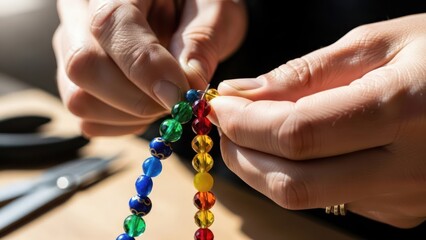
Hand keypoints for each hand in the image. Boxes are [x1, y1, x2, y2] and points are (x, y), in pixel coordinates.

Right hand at [53, 0, 246, 135]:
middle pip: (84, 66)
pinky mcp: (73, 79)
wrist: (181, 9)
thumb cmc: (198, 4)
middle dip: (138, 99)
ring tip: (163, 100)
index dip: (145, 67)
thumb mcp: (213, 10)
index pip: (111, 24)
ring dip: (131, 115)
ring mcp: (71, 48)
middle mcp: (80, 14)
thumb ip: (200, 43)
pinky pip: (87, 117)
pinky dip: (122, 124)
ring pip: (79, 98)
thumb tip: (186, 88)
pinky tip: (146, 105)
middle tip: (176, 102)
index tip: (179, 95)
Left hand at [210, 13, 425, 227]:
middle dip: (242, 156)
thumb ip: (303, 74)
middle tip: (226, 125)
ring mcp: (404, 199)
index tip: (220, 107)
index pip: (297, 134)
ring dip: (261, 167)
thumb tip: (240, 94)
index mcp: (403, 110)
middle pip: (293, 184)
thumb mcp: (376, 43)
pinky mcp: (399, 212)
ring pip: (305, 198)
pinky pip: (328, 198)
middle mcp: (407, 169)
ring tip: (251, 132)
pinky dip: (296, 173)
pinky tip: (297, 146)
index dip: (246, 124)